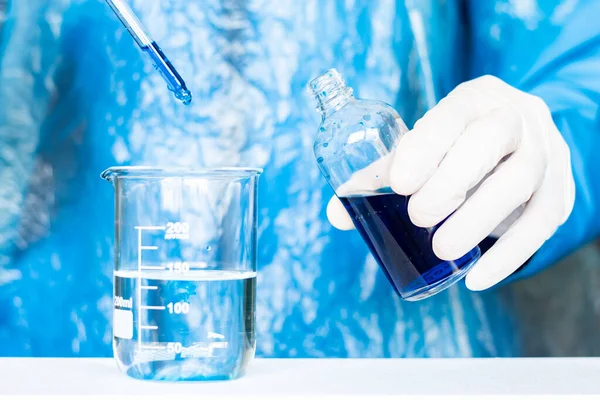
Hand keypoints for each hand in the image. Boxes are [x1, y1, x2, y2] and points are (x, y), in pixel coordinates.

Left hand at [327, 75, 574, 290]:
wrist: (518, 143)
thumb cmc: (457, 147)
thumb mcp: (425, 147)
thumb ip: (384, 174)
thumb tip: (338, 214)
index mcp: (476, 98)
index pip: (453, 114)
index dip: (427, 146)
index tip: (398, 183)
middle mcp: (517, 117)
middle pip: (492, 141)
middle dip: (452, 181)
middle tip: (418, 217)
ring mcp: (546, 153)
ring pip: (521, 182)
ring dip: (479, 219)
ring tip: (442, 249)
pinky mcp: (559, 191)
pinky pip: (542, 224)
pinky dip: (509, 255)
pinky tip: (477, 278)